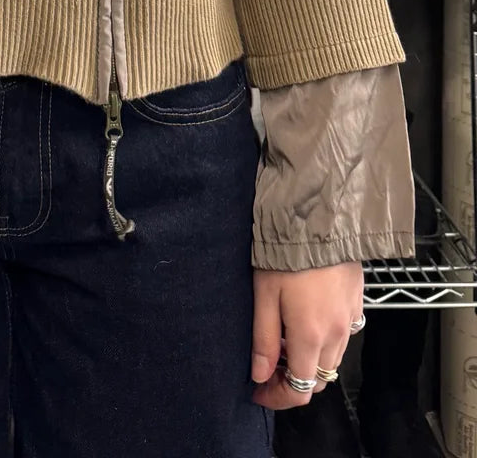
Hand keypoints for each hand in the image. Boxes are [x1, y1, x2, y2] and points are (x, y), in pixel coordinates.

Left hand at [251, 262, 362, 409]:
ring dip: (308, 361)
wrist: (322, 220)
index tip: (258, 391)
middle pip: (317, 379)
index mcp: (310, 337)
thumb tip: (260, 375)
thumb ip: (263, 339)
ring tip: (282, 340)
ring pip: (331, 360)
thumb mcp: (264, 295)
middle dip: (291, 381)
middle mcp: (337, 335)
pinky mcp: (357, 304)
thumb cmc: (286, 255)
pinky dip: (324, 342)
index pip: (299, 389)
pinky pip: (343, 337)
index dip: (277, 397)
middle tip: (267, 366)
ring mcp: (351, 320)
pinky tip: (305, 321)